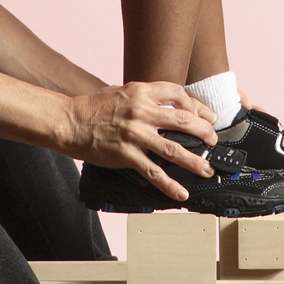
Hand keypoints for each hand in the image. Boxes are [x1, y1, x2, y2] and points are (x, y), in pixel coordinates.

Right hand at [64, 81, 217, 200]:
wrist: (71, 122)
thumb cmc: (95, 106)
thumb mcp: (122, 91)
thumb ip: (145, 96)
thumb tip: (167, 104)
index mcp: (141, 92)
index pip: (178, 94)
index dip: (196, 105)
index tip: (206, 116)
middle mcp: (141, 111)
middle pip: (183, 121)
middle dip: (204, 132)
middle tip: (212, 141)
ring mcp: (135, 134)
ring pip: (173, 149)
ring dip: (194, 161)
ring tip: (206, 169)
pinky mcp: (126, 154)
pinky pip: (153, 172)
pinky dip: (169, 185)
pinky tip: (181, 193)